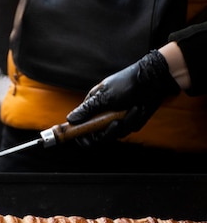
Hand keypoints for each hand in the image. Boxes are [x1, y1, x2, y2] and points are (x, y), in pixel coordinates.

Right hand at [66, 50, 180, 145]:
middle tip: (115, 123)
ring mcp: (115, 120)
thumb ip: (87, 110)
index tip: (87, 141)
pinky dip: (134, 120)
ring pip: (115, 135)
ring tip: (133, 108)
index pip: (80, 127)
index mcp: (92, 107)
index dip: (81, 136)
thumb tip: (70, 119)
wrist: (152, 81)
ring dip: (125, 123)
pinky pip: (128, 130)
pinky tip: (138, 108)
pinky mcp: (129, 123)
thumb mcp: (104, 96)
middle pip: (98, 136)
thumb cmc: (126, 84)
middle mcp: (102, 115)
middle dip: (108, 132)